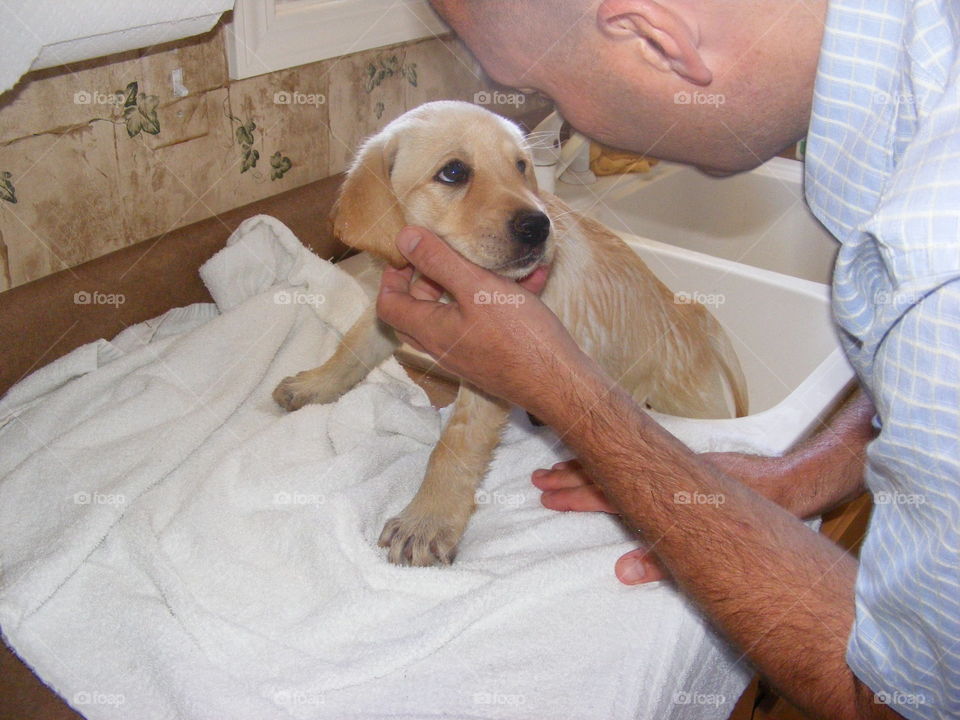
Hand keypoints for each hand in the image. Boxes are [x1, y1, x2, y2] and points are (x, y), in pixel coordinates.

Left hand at [377, 226, 596, 412]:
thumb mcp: (477, 287)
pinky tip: (532, 276)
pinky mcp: (494, 354)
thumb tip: (404, 238)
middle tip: (447, 253)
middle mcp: (445, 346)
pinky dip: (503, 297)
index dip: (393, 275)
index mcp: (432, 330)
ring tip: (497, 258)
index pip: (389, 304)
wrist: (561, 385)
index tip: (412, 252)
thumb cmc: (520, 337)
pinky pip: (488, 320)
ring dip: (472, 282)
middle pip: (419, 310)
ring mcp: (469, 353)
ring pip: (456, 312)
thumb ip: (439, 261)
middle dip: (429, 277)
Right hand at [532, 452, 798, 585]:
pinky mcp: (685, 459)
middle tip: (538, 480)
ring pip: (618, 459)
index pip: (606, 493)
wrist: (791, 482)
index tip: (545, 494)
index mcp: (660, 492)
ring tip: (558, 467)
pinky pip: (636, 451)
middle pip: (605, 472)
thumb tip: (621, 571)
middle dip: (570, 477)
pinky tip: (604, 454)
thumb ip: (662, 560)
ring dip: (587, 464)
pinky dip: (613, 453)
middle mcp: (662, 471)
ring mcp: (672, 462)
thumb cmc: (754, 514)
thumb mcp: (708, 544)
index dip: (573, 495)